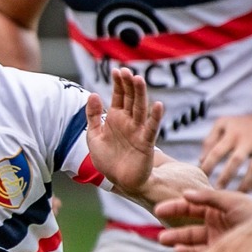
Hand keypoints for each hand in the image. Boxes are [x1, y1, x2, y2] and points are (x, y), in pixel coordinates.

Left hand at [84, 67, 163, 194]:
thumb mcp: (93, 136)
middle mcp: (128, 122)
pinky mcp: (145, 143)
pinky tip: (159, 105)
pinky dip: (155, 117)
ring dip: (140, 95)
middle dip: (128, 85)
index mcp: (116, 118)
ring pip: (140, 109)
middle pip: (130, 99)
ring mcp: (138, 131)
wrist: (118, 180)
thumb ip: (92, 116)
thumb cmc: (107, 159)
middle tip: (126, 70)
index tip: (116, 70)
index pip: (119, 96)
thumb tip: (93, 94)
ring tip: (138, 80)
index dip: (118, 84)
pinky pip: (151, 129)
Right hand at [154, 187, 251, 251]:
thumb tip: (184, 193)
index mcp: (213, 213)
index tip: (159, 210)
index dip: (173, 209)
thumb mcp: (232, 201)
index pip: (187, 210)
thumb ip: (208, 197)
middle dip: (174, 236)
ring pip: (193, 250)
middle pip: (186, 233)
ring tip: (177, 251)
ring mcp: (218, 246)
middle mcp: (213, 230)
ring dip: (182, 251)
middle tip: (163, 238)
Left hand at [198, 109, 251, 192]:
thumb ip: (210, 140)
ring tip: (236, 194)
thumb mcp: (224, 124)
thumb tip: (201, 160)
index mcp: (232, 134)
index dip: (208, 166)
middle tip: (217, 190)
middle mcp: (247, 141)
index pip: (216, 152)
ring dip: (245, 183)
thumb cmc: (243, 125)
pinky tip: (250, 189)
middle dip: (225, 177)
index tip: (202, 177)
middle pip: (235, 161)